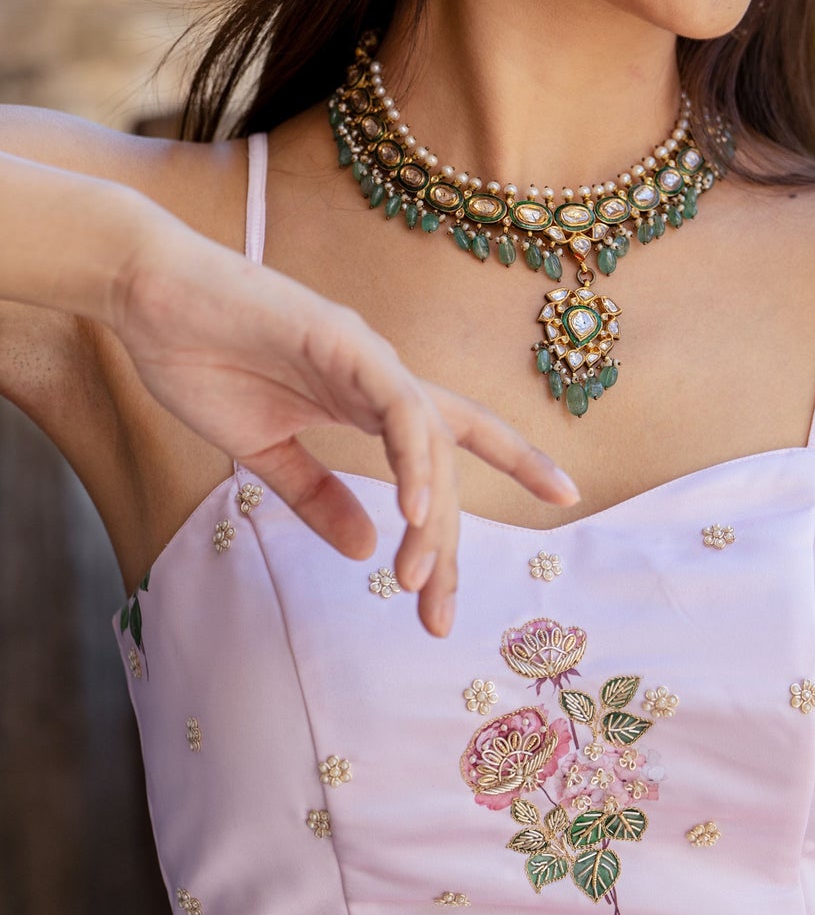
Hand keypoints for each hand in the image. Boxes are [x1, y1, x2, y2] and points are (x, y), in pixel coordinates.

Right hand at [112, 217, 579, 635]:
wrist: (148, 298)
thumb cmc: (202, 360)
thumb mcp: (263, 451)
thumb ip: (316, 497)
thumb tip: (366, 550)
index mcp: (367, 400)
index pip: (455, 438)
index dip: (516, 461)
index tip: (565, 497)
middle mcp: (382, 377)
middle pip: (445, 464)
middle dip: (447, 544)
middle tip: (436, 617)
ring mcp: (366, 356)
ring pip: (429, 441)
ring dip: (429, 515)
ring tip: (420, 579)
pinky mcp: (340, 340)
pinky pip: (395, 405)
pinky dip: (411, 457)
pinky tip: (412, 510)